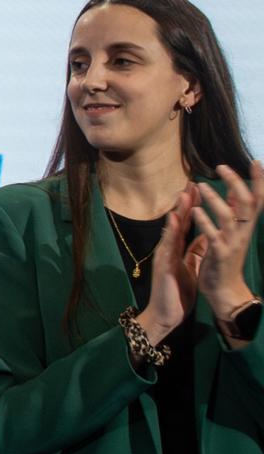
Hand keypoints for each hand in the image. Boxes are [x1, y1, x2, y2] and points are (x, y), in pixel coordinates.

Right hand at [137, 184, 202, 343]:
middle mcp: (169, 249)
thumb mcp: (190, 268)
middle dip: (185, 203)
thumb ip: (195, 252)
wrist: (165, 315)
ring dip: (177, 212)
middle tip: (192, 183)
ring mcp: (164, 256)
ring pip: (171, 230)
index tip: (198, 189)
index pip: (186, 224)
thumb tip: (205, 236)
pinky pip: (167, 246)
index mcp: (178, 250)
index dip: (192, 207)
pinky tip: (173, 219)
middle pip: (178, 222)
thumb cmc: (177, 293)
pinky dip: (170, 232)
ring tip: (183, 194)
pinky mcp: (163, 266)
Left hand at [193, 162, 262, 318]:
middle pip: (248, 204)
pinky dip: (204, 223)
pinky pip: (213, 237)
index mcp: (245, 227)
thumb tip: (238, 189)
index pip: (257, 200)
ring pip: (229, 218)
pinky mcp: (219, 255)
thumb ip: (236, 212)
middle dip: (237, 184)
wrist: (224, 291)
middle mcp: (243, 233)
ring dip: (216, 200)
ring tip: (202, 186)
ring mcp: (232, 244)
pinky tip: (195, 211)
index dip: (259, 182)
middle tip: (222, 166)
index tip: (256, 162)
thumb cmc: (226, 258)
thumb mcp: (234, 232)